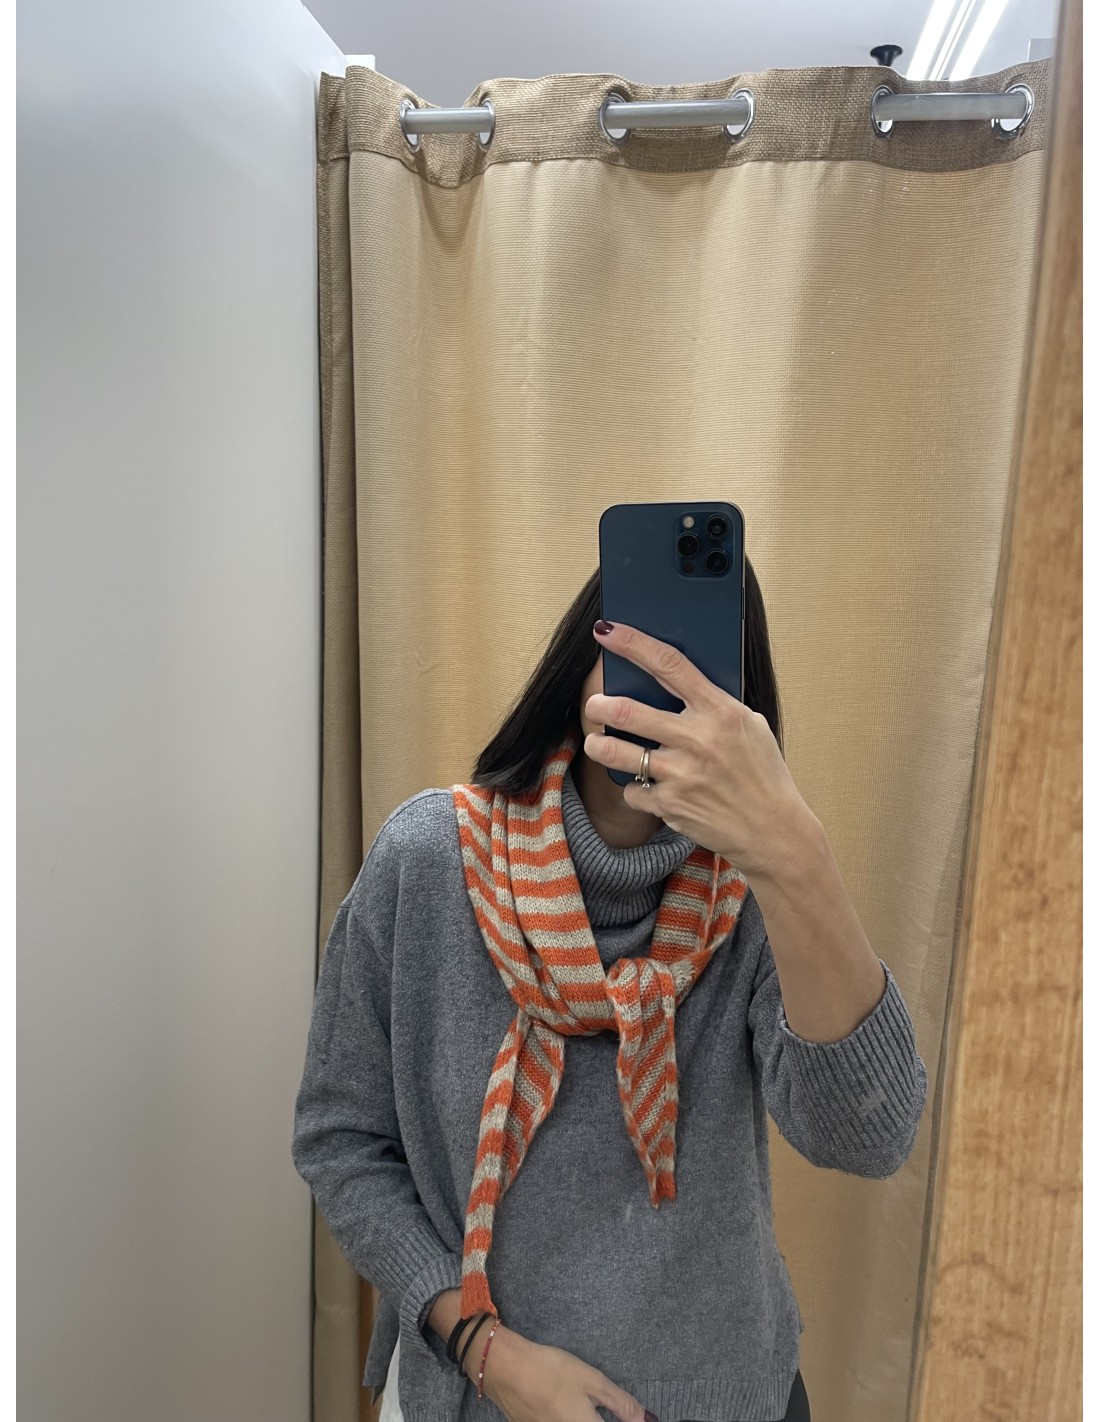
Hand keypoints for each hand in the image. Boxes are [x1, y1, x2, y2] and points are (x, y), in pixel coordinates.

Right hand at [470, 1324, 656, 1421]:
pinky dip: (565, 1417)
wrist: (506, 1370)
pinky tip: (561, 1404)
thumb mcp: (591, 1380)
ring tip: (579, 1403)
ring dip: (583, 1417)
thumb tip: (643, 1419)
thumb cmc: (551, 1371)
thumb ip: (620, 1402)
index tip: (632, 1419)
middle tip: (603, 1408)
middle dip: (602, 1418)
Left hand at [586, 619, 813, 881]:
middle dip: (598, 706)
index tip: (607, 630)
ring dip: (598, 745)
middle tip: (593, 706)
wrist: (774, 830)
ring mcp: (681, 774)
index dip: (633, 643)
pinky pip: (632, 790)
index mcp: (720, 711)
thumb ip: (714, 703)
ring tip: (597, 743)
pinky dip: (634, 788)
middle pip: (626, 711)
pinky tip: (645, 787)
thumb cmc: (762, 773)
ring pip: (615, 752)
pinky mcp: (671, 806)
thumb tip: (674, 680)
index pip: (669, 664)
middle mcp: (697, 739)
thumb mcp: (749, 725)